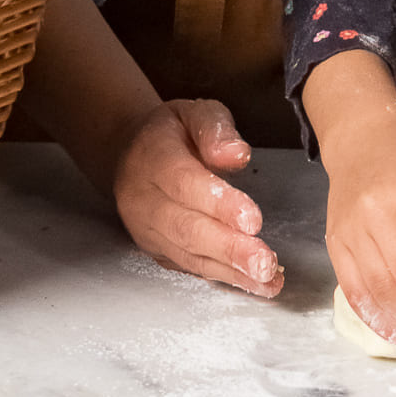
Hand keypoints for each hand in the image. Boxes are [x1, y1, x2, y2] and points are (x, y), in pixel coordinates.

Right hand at [111, 98, 281, 296]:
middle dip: (229, 249)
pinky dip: (222, 276)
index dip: (219, 204)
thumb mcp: (194, 113)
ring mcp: (147, 230)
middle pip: (186, 228)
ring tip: (267, 280)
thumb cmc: (170, 133)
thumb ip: (216, 129)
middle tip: (264, 263)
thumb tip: (236, 153)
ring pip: (188, 254)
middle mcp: (144, 199)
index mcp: (153, 158)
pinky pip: (189, 266)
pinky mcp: (156, 250)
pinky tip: (253, 283)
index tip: (253, 220)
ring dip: (230, 271)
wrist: (128, 154)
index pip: (185, 183)